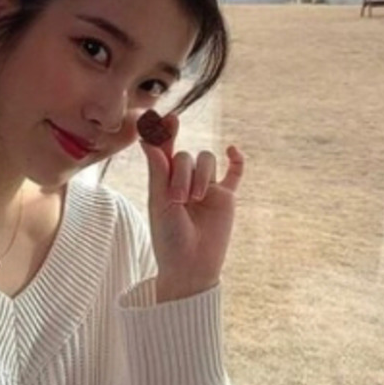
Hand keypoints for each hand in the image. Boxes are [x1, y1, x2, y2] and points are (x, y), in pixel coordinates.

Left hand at [139, 113, 243, 301]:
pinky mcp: (226, 197)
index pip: (165, 149)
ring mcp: (207, 187)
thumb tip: (147, 139)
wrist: (190, 266)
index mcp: (164, 180)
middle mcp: (186, 180)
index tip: (169, 117)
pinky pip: (235, 173)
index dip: (166, 132)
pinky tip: (232, 150)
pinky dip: (236, 160)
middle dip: (182, 173)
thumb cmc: (168, 237)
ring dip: (201, 175)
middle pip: (187, 156)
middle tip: (178, 198)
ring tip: (194, 200)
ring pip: (207, 160)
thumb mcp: (159, 202)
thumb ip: (158, 170)